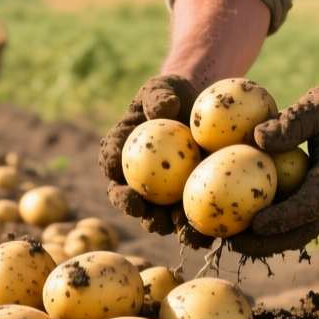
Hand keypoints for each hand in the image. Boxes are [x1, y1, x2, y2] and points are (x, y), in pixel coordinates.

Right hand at [100, 75, 213, 246]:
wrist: (195, 107)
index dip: (115, 179)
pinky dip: (195, 224)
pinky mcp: (182, 198)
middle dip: (135, 210)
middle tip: (145, 213)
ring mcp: (158, 191)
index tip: (125, 186)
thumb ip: (157, 97)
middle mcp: (134, 176)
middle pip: (128, 198)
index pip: (111, 163)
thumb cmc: (170, 94)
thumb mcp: (161, 88)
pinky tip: (207, 230)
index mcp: (119, 150)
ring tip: (176, 228)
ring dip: (164, 225)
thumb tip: (165, 109)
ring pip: (156, 214)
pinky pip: (187, 214)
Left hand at [234, 84, 318, 256]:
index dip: (284, 218)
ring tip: (230, 240)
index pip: (312, 204)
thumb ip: (291, 122)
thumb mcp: (317, 104)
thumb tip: (257, 139)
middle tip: (232, 242)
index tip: (255, 224)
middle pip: (303, 231)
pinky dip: (272, 228)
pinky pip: (297, 222)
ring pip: (299, 232)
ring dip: (266, 241)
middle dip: (268, 243)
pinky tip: (241, 224)